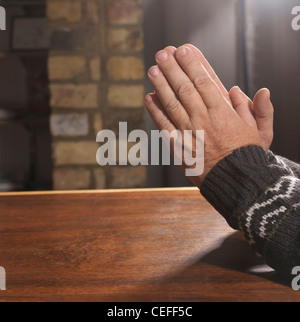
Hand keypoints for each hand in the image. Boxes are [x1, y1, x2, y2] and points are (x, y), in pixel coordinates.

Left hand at [156, 45, 273, 152]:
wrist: (234, 181)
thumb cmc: (245, 155)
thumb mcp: (257, 130)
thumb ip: (250, 108)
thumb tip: (236, 89)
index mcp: (221, 112)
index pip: (203, 82)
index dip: (191, 65)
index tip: (182, 51)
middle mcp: (202, 119)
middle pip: (184, 88)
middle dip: (172, 69)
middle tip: (162, 54)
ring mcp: (188, 133)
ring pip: (171, 104)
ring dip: (160, 85)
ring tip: (152, 69)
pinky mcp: (178, 147)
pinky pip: (163, 126)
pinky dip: (155, 112)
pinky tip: (149, 98)